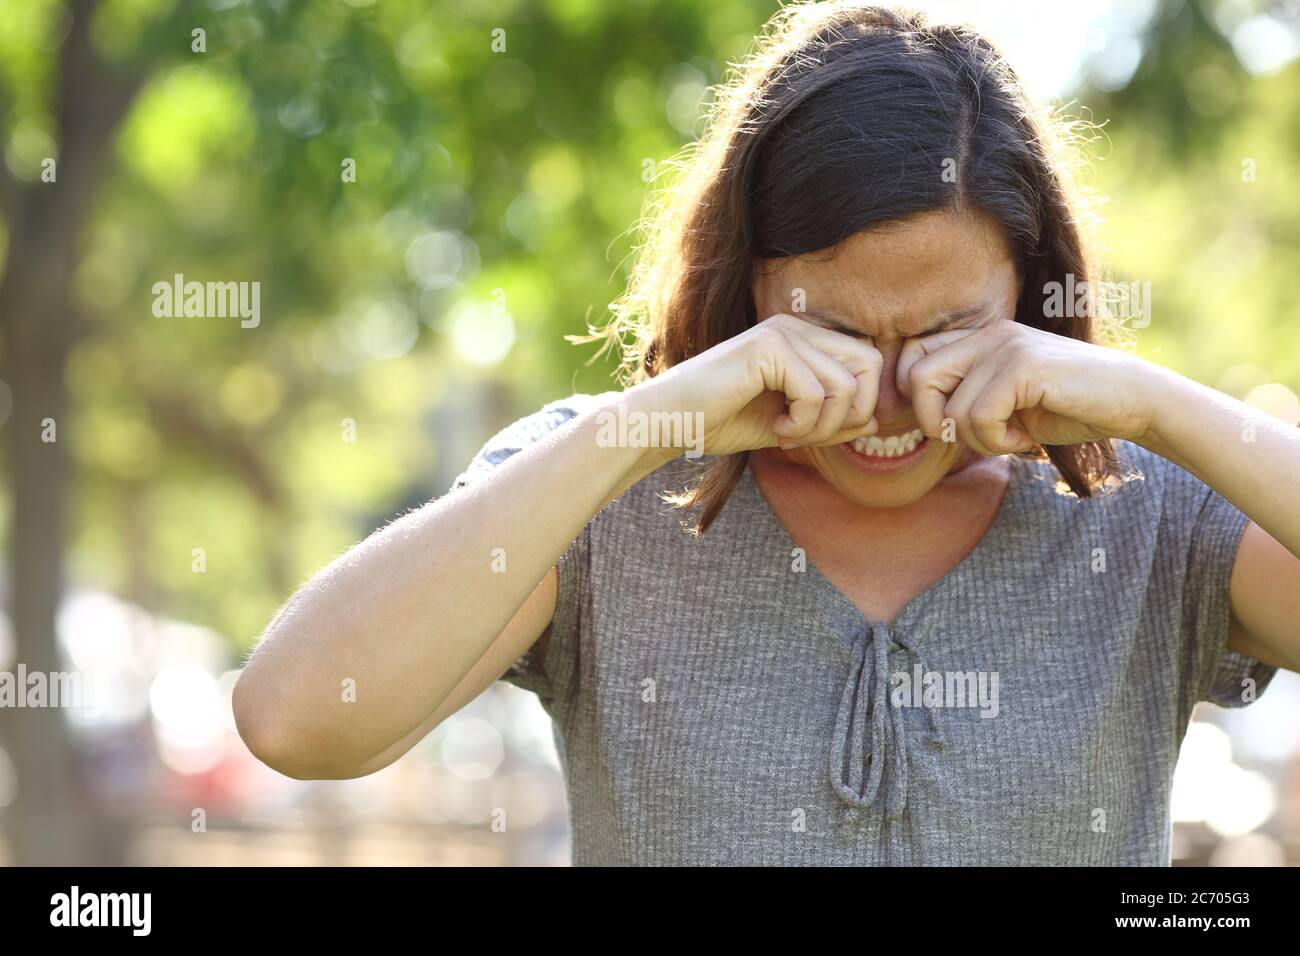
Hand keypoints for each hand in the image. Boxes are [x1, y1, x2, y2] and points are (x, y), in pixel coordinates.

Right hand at [629, 313, 882, 457]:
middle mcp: (797, 326)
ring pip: (846, 383)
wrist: (671, 422)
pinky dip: (802, 423)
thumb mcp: (789, 426)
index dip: (858, 405)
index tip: (820, 432)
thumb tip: (876, 422)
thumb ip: (831, 422)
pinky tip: (775, 429)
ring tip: (788, 434)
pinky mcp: (769, 348)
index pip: (867, 363)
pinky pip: (816, 393)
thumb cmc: (720, 422)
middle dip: (851, 413)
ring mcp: (783, 332)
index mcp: (803, 338)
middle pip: (870, 365)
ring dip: (823, 425)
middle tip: (811, 436)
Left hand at [895, 320, 1157, 455]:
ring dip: (977, 440)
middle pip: (916, 379)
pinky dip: (997, 441)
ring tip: (1012, 437)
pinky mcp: (1024, 365)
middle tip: (976, 437)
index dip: (917, 401)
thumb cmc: (1067, 409)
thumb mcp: (1004, 405)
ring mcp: (1007, 346)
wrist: (1132, 404)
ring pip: (950, 408)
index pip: (912, 360)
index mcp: (980, 338)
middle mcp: (989, 334)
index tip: (948, 428)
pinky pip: (979, 416)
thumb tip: (915, 422)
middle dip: (935, 421)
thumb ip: (963, 401)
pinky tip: (1025, 438)